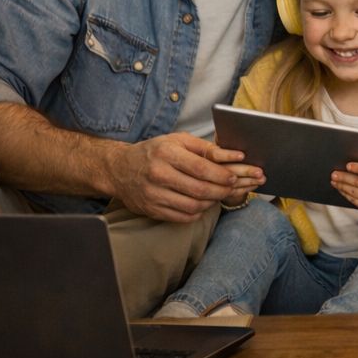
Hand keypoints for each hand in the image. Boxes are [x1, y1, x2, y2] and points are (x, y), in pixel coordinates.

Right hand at [110, 133, 256, 222]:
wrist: (120, 169)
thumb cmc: (155, 152)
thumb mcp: (179, 141)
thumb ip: (208, 148)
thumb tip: (237, 156)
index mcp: (167, 154)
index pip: (201, 168)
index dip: (221, 175)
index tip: (234, 177)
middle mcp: (158, 175)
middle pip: (199, 189)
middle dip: (221, 190)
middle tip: (232, 188)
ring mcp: (154, 195)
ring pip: (193, 206)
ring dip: (211, 202)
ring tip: (218, 195)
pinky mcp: (152, 210)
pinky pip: (182, 217)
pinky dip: (198, 213)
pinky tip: (203, 204)